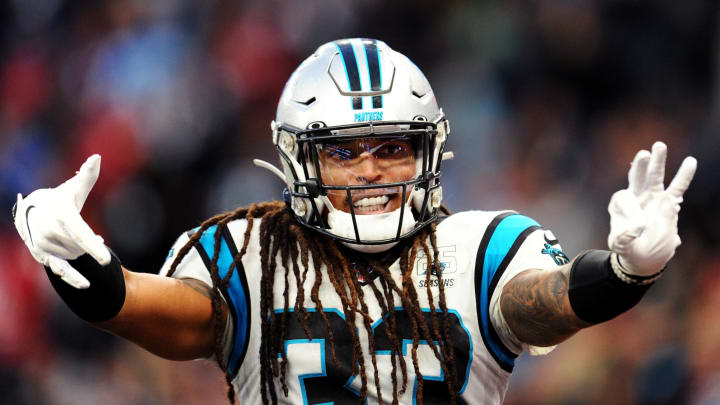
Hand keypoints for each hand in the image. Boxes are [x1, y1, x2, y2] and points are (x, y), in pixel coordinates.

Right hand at [13, 155, 110, 288]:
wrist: (32, 212)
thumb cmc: (60, 198)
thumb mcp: (74, 188)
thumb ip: (87, 176)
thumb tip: (97, 157)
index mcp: (62, 215)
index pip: (80, 234)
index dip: (93, 247)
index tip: (107, 260)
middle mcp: (50, 232)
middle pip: (81, 247)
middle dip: (89, 243)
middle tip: (85, 233)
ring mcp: (44, 246)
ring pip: (76, 256)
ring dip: (82, 250)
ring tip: (76, 238)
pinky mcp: (42, 257)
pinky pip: (60, 272)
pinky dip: (73, 279)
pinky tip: (87, 285)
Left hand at [607, 142, 696, 275]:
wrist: (645, 257)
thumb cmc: (631, 251)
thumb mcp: (622, 248)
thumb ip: (624, 238)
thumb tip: (637, 227)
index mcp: (620, 208)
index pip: (622, 199)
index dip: (630, 211)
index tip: (638, 229)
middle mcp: (636, 199)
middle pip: (635, 178)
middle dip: (639, 166)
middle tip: (644, 153)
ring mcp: (652, 198)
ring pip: (655, 177)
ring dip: (657, 162)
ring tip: (660, 145)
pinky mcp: (668, 204)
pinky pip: (677, 188)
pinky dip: (683, 175)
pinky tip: (690, 161)